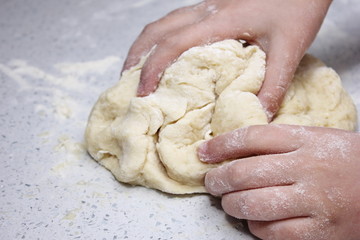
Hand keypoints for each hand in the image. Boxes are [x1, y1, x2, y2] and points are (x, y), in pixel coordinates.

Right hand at [122, 0, 331, 118]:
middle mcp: (205, 10)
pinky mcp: (212, 5)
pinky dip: (161, 38)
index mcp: (219, 22)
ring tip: (137, 70)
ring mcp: (207, 5)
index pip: (172, 45)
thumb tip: (255, 118)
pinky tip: (165, 52)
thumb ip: (273, 85)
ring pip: (162, 22)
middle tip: (127, 83)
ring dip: (145, 46)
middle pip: (156, 30)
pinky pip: (175, 20)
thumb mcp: (290, 48)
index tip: (142, 95)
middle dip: (136, 58)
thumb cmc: (298, 5)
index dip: (152, 70)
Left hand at [198, 124, 359, 239]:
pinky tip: (255, 221)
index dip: (220, 145)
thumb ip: (279, 143)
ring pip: (252, 204)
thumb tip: (233, 151)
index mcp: (305, 140)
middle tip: (211, 182)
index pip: (251, 137)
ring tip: (229, 203)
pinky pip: (271, 232)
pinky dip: (255, 227)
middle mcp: (307, 168)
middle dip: (217, 180)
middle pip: (244, 173)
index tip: (204, 153)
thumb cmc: (345, 161)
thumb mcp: (315, 139)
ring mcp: (314, 201)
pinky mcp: (320, 232)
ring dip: (231, 205)